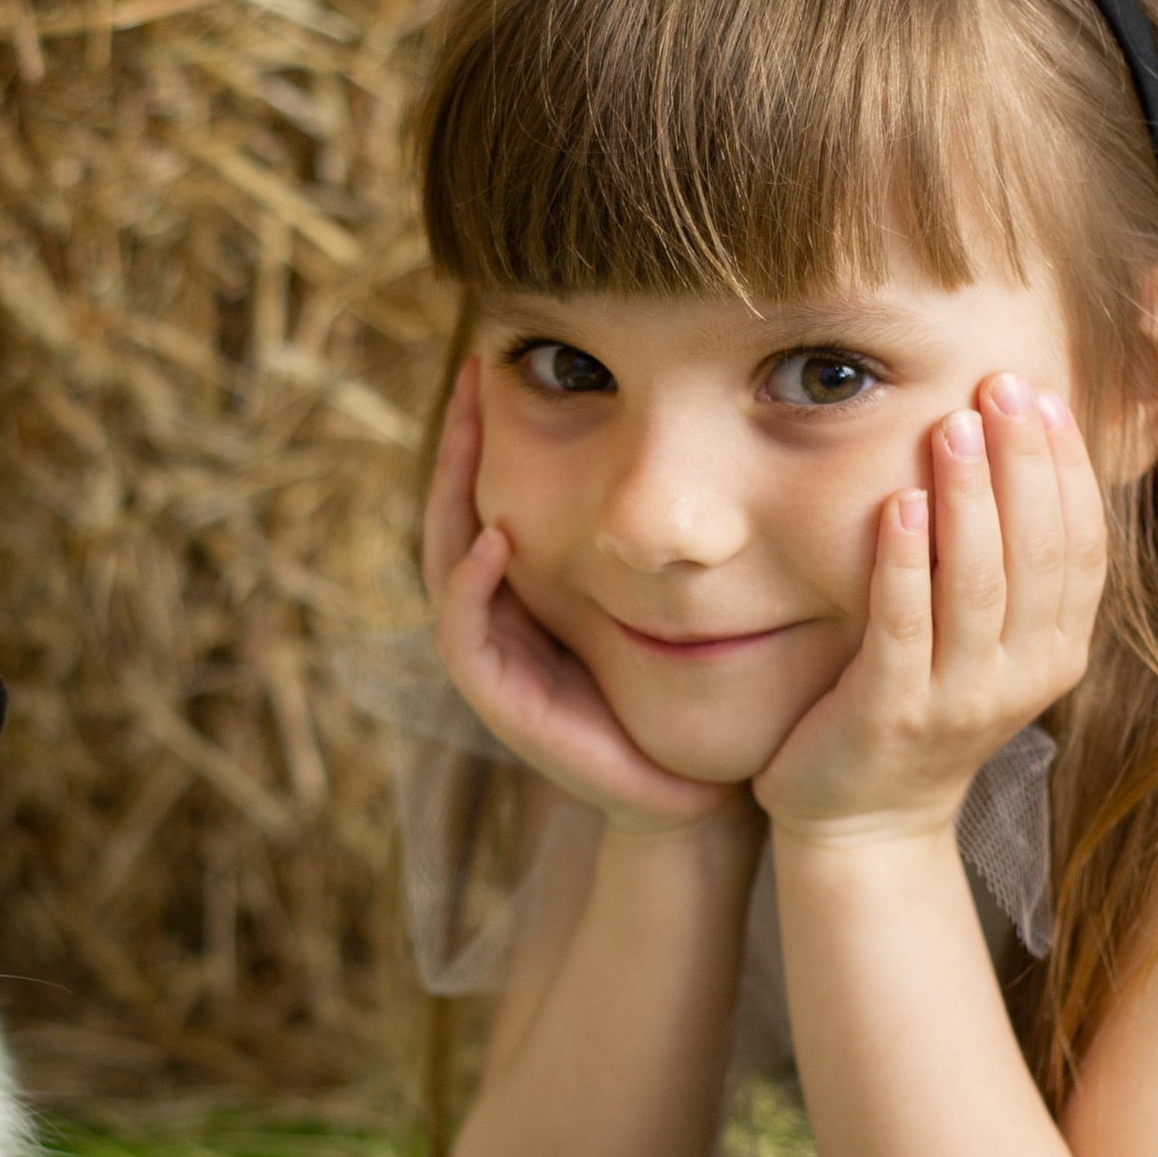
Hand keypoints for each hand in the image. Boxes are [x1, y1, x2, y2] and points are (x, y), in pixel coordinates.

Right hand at [423, 360, 733, 831]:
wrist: (691, 796)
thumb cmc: (695, 694)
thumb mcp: (685, 591)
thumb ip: (680, 534)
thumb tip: (710, 444)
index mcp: (535, 587)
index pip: (493, 492)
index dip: (492, 432)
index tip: (506, 360)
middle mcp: (506, 615)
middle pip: (457, 512)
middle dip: (463, 443)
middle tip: (480, 371)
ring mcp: (498, 657)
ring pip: (447, 561)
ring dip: (454, 493)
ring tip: (472, 428)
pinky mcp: (503, 700)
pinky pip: (465, 633)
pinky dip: (474, 585)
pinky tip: (497, 537)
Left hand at [755, 373, 1105, 845]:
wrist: (863, 820)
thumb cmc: (919, 706)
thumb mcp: (987, 640)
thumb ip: (1009, 567)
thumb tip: (1017, 446)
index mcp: (1057, 652)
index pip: (1082, 546)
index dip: (1067, 468)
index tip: (1043, 395)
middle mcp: (1022, 678)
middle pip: (1040, 555)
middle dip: (1024, 463)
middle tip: (1001, 386)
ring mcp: (959, 701)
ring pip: (980, 585)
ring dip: (970, 499)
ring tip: (954, 427)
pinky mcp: (892, 715)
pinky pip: (905, 628)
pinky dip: (905, 563)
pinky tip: (898, 504)